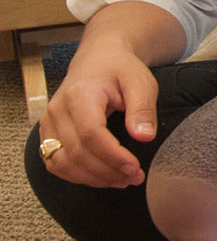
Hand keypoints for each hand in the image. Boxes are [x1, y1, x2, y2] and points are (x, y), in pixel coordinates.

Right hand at [37, 41, 158, 187]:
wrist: (98, 59)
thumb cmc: (120, 69)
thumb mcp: (140, 82)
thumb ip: (142, 109)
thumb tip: (144, 137)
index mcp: (80, 94)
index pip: (90, 134)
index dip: (112, 156)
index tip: (135, 168)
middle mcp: (57, 110)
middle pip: (76, 152)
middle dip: (107, 171)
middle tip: (135, 178)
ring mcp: (48, 123)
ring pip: (62, 162)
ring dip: (92, 178)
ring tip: (122, 181)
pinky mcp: (48, 133)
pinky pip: (55, 162)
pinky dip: (76, 175)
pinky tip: (101, 177)